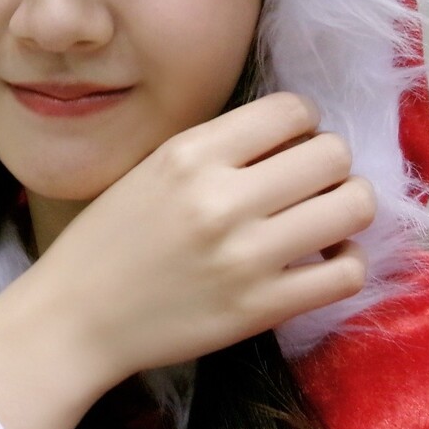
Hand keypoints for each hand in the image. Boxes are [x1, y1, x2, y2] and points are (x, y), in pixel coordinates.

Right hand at [0, 92, 374, 428]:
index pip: (292, 110)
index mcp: (190, 154)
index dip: (303, 123)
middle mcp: (222, 198)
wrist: (75, 318)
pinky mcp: (262, 308)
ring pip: (353, 207)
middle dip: (330, 164)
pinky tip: (323, 259)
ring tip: (324, 218)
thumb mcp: (151, 168)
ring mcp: (246, 256)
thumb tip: (293, 136)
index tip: (290, 144)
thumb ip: (218, 148)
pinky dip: (348, 261)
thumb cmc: (110, 239)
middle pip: (333, 154)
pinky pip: (347, 273)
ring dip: (348, 206)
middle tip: (310, 183)